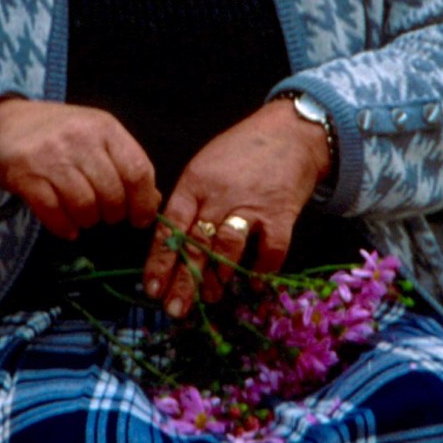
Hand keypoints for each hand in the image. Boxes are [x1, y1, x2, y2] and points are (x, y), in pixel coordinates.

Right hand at [0, 97, 159, 240]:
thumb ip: (125, 164)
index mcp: (104, 127)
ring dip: (88, 221)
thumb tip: (152, 201)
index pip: (138, 171)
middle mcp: (79, 138)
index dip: (143, 202)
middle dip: (113, 215)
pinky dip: (64, 228)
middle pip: (112, 194)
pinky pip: (54, 214)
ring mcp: (50, 156)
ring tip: (84, 217)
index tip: (140, 218)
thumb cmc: (60, 134)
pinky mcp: (25, 175)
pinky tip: (67, 227)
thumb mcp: (97, 137)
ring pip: (84, 206)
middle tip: (106, 215)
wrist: (5, 125)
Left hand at [142, 101, 331, 316]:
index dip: (160, 260)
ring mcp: (251, 205)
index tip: (152, 288)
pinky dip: (262, 270)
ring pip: (227, 248)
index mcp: (195, 183)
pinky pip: (271, 249)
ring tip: (209, 298)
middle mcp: (219, 196)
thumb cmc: (242, 150)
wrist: (290, 132)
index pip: (171, 227)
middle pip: (196, 244)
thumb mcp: (205, 166)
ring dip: (217, 278)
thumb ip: (189, 201)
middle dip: (184, 281)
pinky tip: (254, 284)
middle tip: (174, 310)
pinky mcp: (281, 213)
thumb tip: (172, 244)